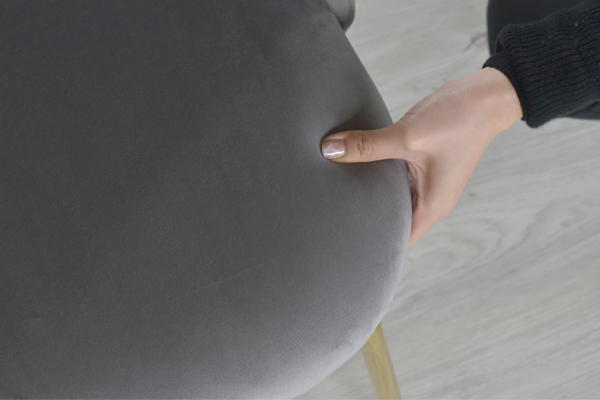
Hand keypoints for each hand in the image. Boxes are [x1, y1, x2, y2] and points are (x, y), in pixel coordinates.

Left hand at [321, 67, 522, 249]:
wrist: (484, 95)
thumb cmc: (458, 121)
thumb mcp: (408, 137)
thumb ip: (368, 145)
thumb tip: (330, 150)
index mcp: (431, 206)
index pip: (398, 240)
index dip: (373, 245)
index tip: (344, 242)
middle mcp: (428, 198)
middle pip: (390, 218)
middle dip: (364, 216)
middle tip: (332, 215)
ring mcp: (424, 180)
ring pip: (389, 194)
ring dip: (368, 190)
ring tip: (335, 191)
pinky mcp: (418, 162)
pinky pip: (391, 174)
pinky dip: (375, 170)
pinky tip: (353, 163)